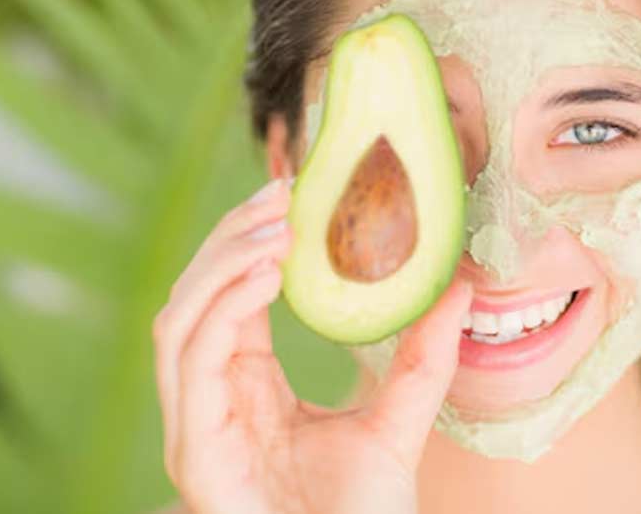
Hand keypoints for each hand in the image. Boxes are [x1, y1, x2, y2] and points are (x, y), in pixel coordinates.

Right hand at [153, 178, 471, 513]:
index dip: (250, 240)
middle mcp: (213, 399)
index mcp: (249, 385)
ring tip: (277, 231)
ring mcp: (197, 426)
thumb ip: (424, 358)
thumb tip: (461, 287)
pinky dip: (223, 309)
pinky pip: (193, 361)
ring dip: (223, 264)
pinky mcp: (196, 451)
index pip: (232, 297)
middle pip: (196, 296)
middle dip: (231, 238)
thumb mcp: (399, 420)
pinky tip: (268, 276)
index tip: (290, 189)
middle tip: (279, 194)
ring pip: (180, 319)